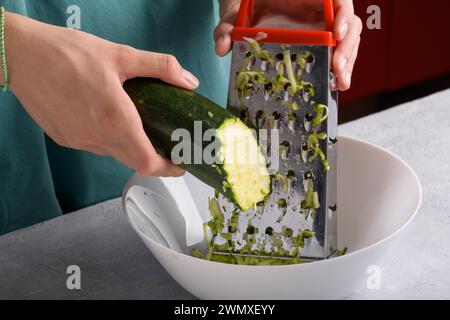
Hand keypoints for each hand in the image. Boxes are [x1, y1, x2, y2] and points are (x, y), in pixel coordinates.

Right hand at [4, 12, 199, 176]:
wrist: (20, 54)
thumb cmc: (65, 53)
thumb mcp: (121, 55)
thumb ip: (161, 67)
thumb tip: (187, 80)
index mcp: (114, 119)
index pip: (147, 162)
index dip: (167, 169)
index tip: (179, 164)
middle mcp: (95, 136)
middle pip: (132, 161)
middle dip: (152, 157)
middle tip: (166, 146)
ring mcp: (77, 140)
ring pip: (113, 153)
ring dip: (129, 145)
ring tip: (138, 125)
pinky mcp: (64, 138)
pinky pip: (94, 146)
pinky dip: (108, 138)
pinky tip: (108, 118)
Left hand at [214, 0, 361, 90]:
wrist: (247, 17)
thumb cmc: (246, 12)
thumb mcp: (233, 18)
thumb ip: (226, 28)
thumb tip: (221, 47)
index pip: (337, 0)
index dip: (343, 14)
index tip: (337, 33)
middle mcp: (320, 12)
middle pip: (349, 24)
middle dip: (348, 47)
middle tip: (338, 69)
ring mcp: (323, 28)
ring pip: (349, 40)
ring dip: (348, 62)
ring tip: (340, 82)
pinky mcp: (322, 44)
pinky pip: (338, 53)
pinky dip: (340, 68)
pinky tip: (337, 84)